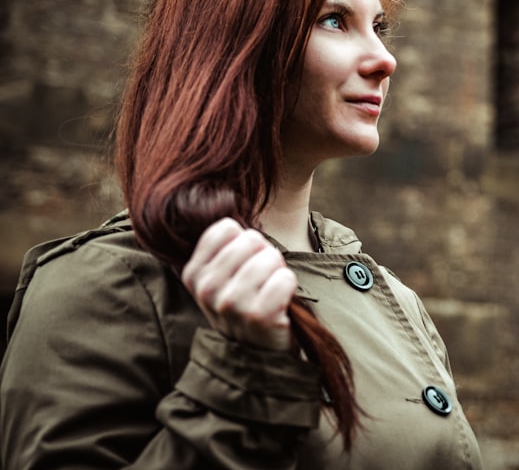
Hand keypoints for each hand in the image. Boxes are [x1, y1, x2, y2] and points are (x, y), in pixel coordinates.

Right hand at [181, 218, 297, 351]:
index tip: (245, 265)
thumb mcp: (223, 276)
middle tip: (262, 282)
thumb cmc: (247, 304)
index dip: (246, 242)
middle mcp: (207, 289)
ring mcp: (231, 304)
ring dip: (278, 272)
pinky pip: (285, 278)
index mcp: (194, 274)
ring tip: (270, 292)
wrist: (258, 354)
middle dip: (265, 256)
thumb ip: (223, 246)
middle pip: (250, 240)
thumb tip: (225, 199)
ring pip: (270, 257)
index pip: (226, 228)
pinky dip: (289, 286)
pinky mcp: (259, 316)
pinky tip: (281, 302)